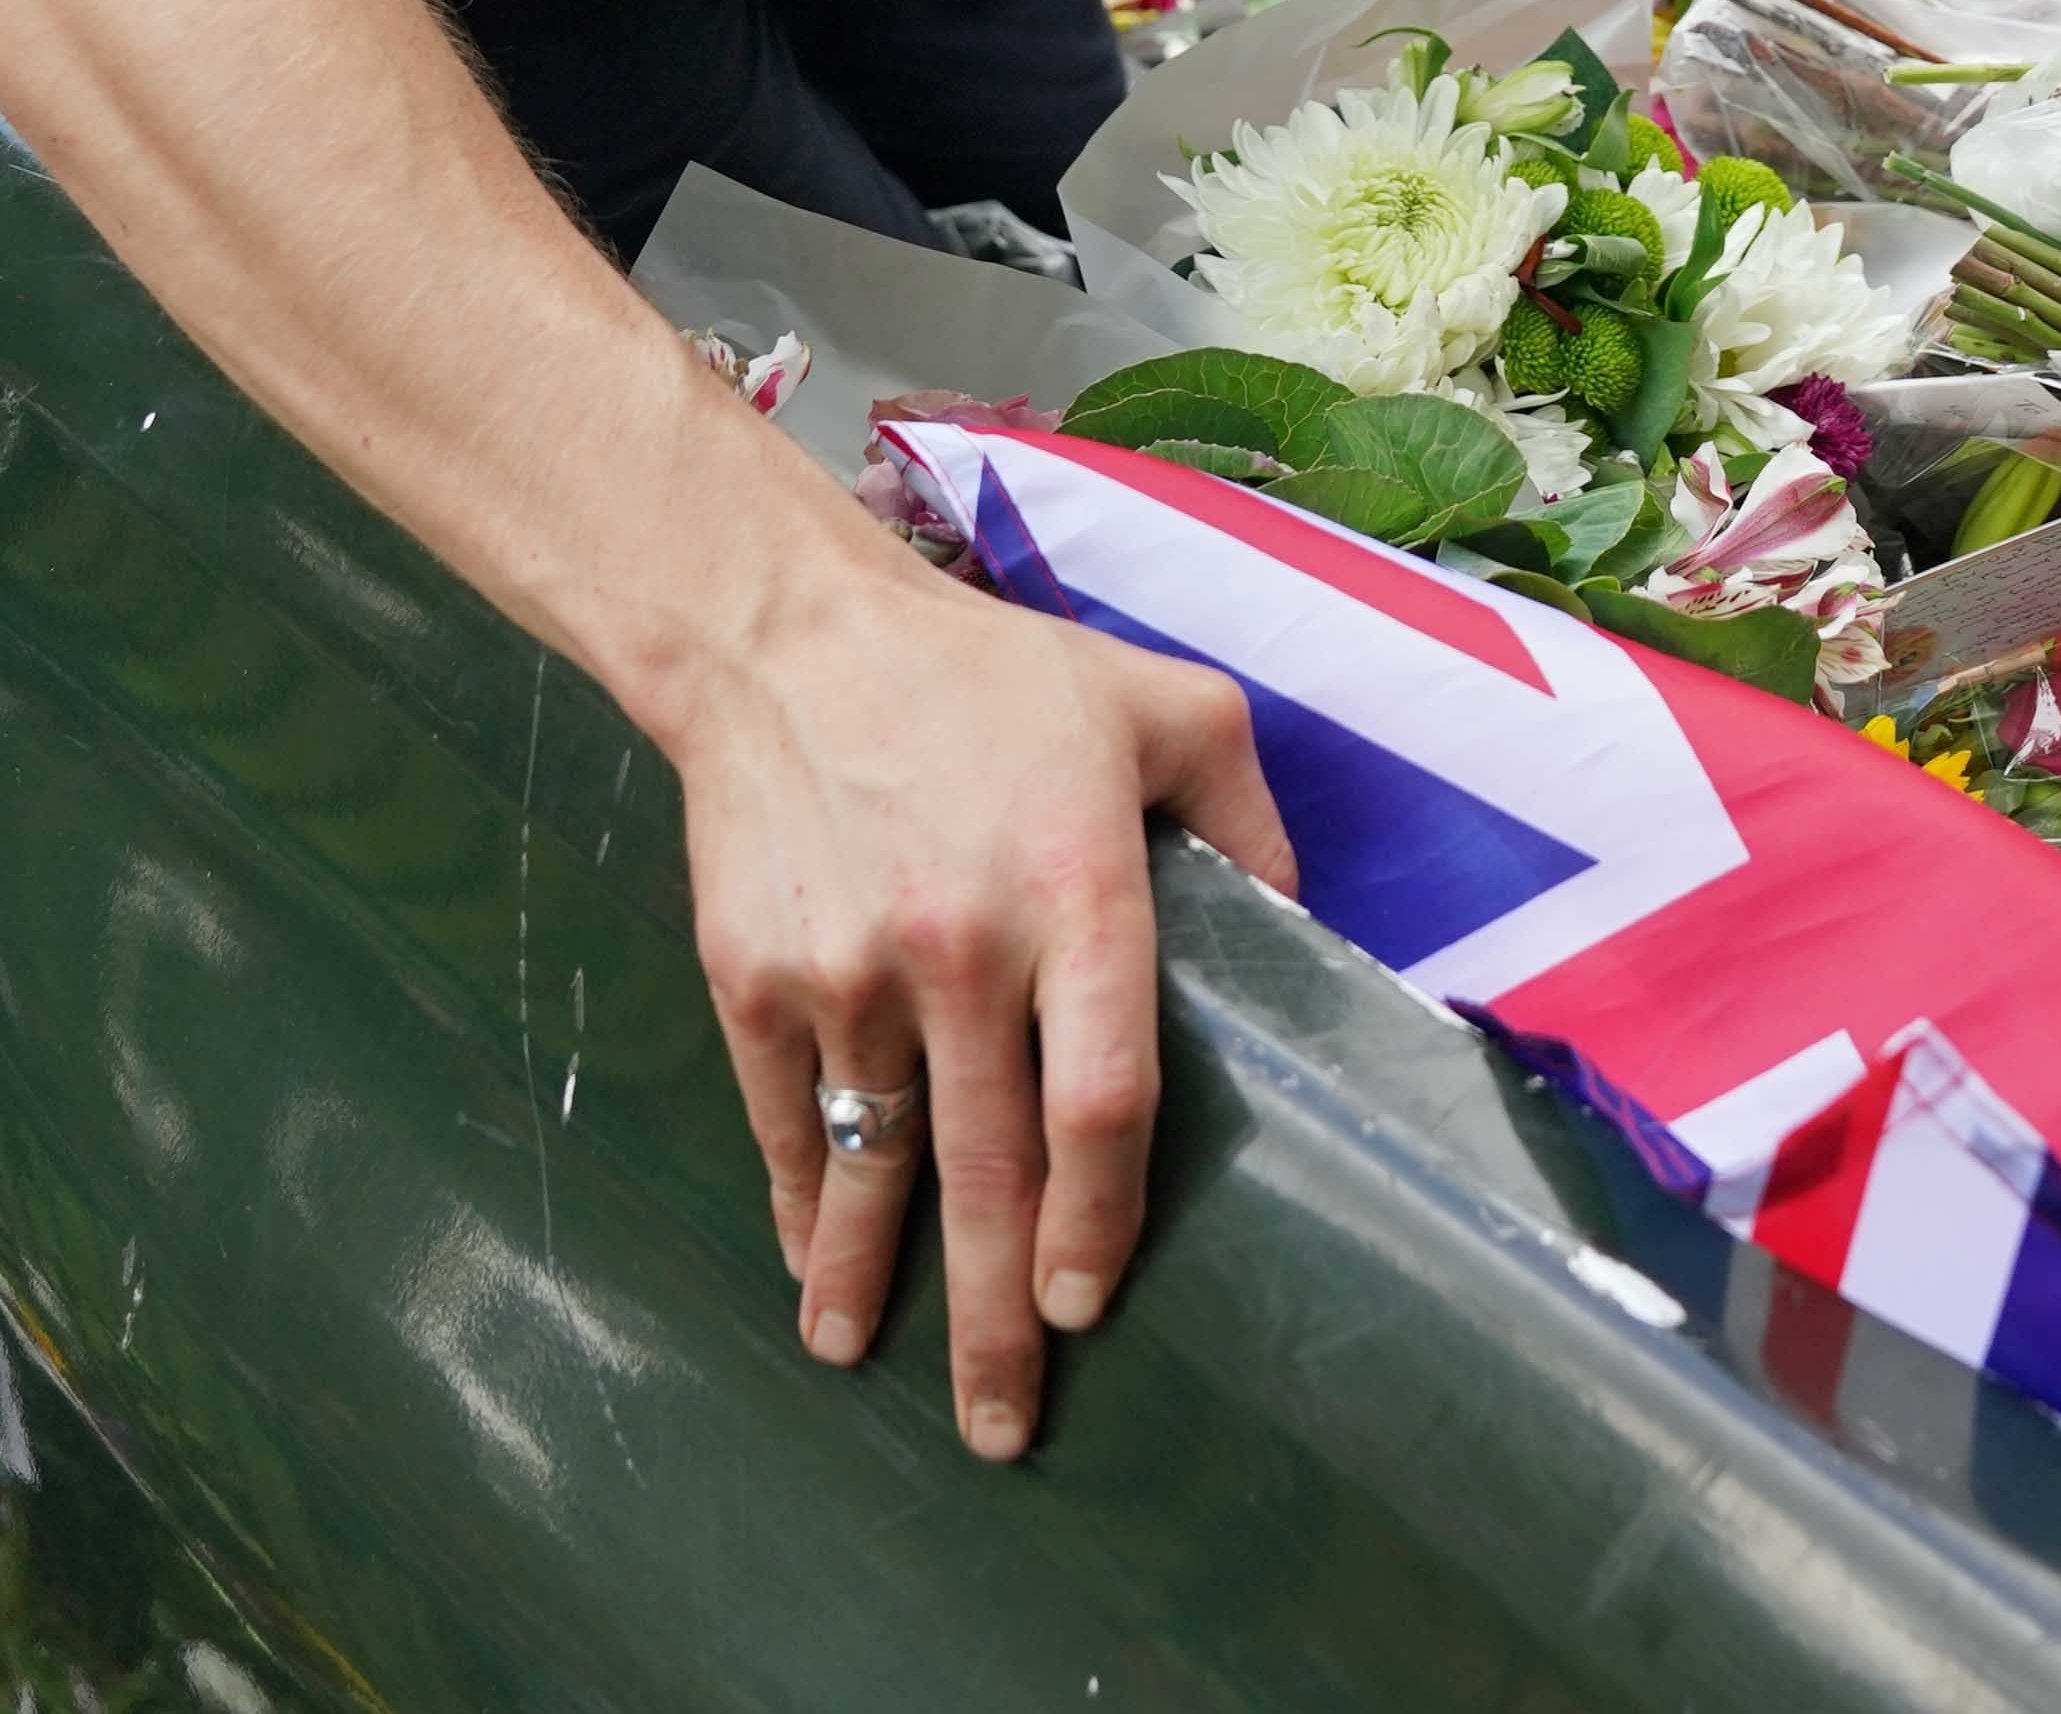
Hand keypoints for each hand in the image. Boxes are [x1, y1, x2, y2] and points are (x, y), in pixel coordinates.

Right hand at [682, 531, 1291, 1457]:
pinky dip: (802, 1203)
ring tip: (868, 1369)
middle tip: (1005, 1424)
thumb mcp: (1167, 705)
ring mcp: (849, 973)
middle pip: (992, 1174)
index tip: (1093, 1303)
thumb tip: (1305, 933)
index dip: (1102, 1222)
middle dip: (999, 1319)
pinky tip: (812, 1265)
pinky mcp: (755, 978)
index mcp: (1079, 893)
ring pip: (874, 1169)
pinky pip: (788, 1121)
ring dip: (869, 1285)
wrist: (787, 637)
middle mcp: (964, 949)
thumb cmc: (993, 674)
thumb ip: (1247, 820)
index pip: (1104, 1100)